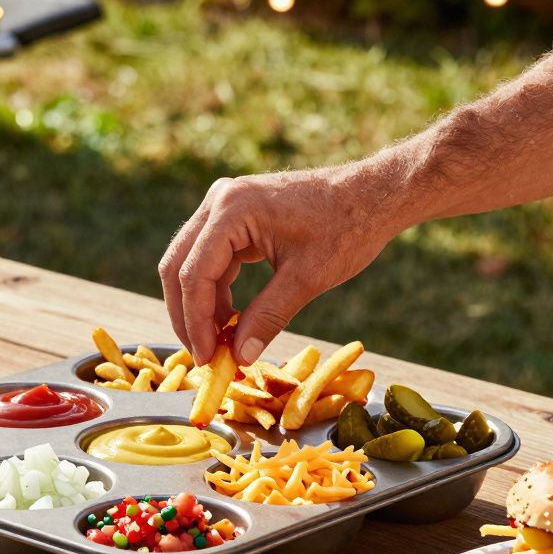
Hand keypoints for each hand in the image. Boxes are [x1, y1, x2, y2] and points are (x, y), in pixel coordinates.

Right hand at [158, 159, 414, 365]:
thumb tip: (240, 356)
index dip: (196, 322)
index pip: (195, 274)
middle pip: (179, 266)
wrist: (373, 195)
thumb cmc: (347, 228)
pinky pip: (211, 258)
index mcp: (232, 210)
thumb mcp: (307, 278)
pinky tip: (231, 320)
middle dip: (188, 315)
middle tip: (204, 356)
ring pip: (190, 263)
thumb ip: (268, 317)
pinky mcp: (235, 217)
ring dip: (200, 306)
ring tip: (219, 343)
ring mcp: (225, 206)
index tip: (207, 358)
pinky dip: (216, 291)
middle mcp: (220, 201)